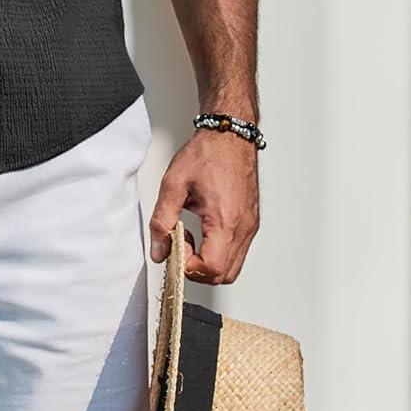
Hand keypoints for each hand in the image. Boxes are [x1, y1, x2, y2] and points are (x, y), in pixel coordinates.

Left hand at [148, 127, 259, 283]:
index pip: (211, 268)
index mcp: (225, 219)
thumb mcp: (174, 184)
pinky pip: (237, 252)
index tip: (176, 247)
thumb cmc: (207, 153)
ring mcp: (250, 227)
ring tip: (192, 237)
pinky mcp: (251, 223)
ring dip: (209, 262)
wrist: (229, 135)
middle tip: (181, 245)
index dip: (189, 266)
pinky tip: (204, 231)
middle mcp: (243, 227)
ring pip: (232, 267)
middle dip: (198, 269)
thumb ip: (162, 220)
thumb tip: (159, 250)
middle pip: (224, 275)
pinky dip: (219, 251)